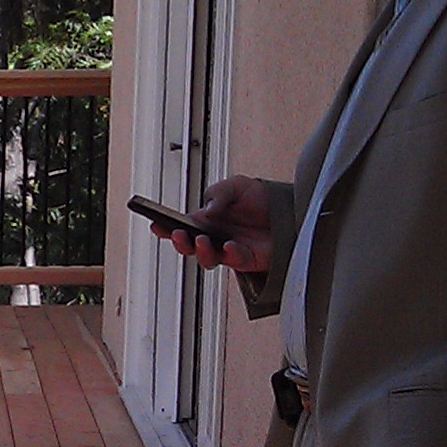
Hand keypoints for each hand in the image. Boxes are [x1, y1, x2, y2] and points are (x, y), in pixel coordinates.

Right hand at [151, 176, 275, 273]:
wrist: (290, 210)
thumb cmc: (261, 199)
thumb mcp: (236, 186)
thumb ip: (219, 194)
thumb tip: (207, 211)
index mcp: (207, 221)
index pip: (182, 227)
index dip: (166, 228)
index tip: (156, 224)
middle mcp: (214, 237)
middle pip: (189, 247)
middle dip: (179, 242)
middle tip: (178, 234)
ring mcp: (228, 250)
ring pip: (207, 259)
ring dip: (201, 251)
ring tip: (202, 240)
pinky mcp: (246, 259)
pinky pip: (234, 260)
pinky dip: (230, 253)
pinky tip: (230, 245)